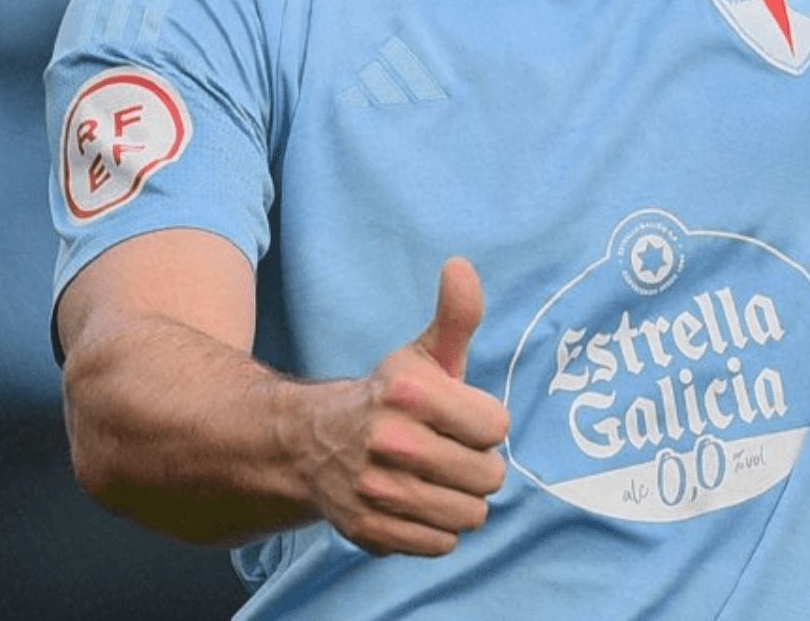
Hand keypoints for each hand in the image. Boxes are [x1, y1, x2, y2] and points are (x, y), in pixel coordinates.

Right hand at [295, 258, 509, 555]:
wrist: (313, 444)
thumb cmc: (389, 398)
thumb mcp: (423, 355)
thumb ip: (456, 316)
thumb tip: (461, 266)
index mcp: (410, 393)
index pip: (496, 426)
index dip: (484, 423)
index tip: (460, 418)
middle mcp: (391, 442)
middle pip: (488, 475)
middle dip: (477, 465)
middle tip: (448, 451)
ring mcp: (378, 491)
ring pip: (470, 515)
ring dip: (461, 500)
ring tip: (435, 478)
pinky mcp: (370, 530)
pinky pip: (441, 544)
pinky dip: (437, 529)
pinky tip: (417, 504)